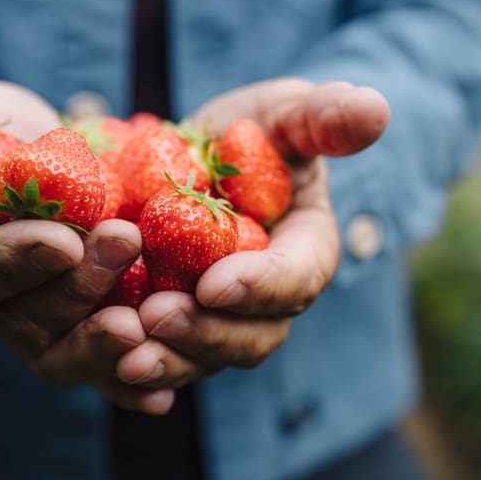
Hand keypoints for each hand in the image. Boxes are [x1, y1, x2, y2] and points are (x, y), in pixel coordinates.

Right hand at [0, 78, 200, 413]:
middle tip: (126, 240)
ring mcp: (35, 330)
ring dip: (103, 345)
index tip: (64, 241)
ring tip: (148, 323)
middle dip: (78, 287)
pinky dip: (129, 385)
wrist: (36, 160)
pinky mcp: (79, 336)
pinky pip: (101, 374)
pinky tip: (161, 393)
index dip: (15, 261)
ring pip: (63, 356)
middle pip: (26, 319)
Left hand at [138, 79, 390, 368]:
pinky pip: (162, 358)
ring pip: (204, 359)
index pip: (296, 278)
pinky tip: (107, 365)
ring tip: (125, 354)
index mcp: (304, 251)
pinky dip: (136, 369)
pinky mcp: (176, 329)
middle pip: (251, 336)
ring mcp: (220, 321)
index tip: (214, 283)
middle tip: (156, 316)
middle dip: (206, 333)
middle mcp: (267, 301)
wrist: (191, 162)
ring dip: (168, 361)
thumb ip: (322, 117)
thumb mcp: (284, 113)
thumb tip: (372, 110)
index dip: (260, 286)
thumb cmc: (249, 134)